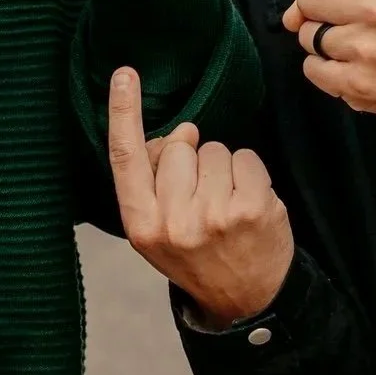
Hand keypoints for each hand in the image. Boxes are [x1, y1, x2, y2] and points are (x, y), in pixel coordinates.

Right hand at [107, 66, 292, 325]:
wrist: (245, 299)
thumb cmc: (197, 256)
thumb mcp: (157, 230)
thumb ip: (154, 182)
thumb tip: (178, 133)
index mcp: (142, 225)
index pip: (126, 158)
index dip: (123, 113)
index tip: (124, 75)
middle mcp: (174, 222)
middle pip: (177, 146)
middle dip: (191, 156)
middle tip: (201, 194)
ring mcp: (215, 215)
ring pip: (214, 149)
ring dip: (222, 168)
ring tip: (225, 203)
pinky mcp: (252, 208)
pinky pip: (245, 158)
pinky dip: (249, 173)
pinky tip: (248, 202)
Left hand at [220, 0, 375, 118]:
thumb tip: (291, 14)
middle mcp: (373, 8)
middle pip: (306, 4)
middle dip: (317, 12)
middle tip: (352, 19)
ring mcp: (365, 49)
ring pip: (308, 39)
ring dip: (324, 42)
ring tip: (365, 46)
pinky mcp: (359, 85)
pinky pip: (314, 71)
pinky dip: (327, 70)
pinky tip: (359, 68)